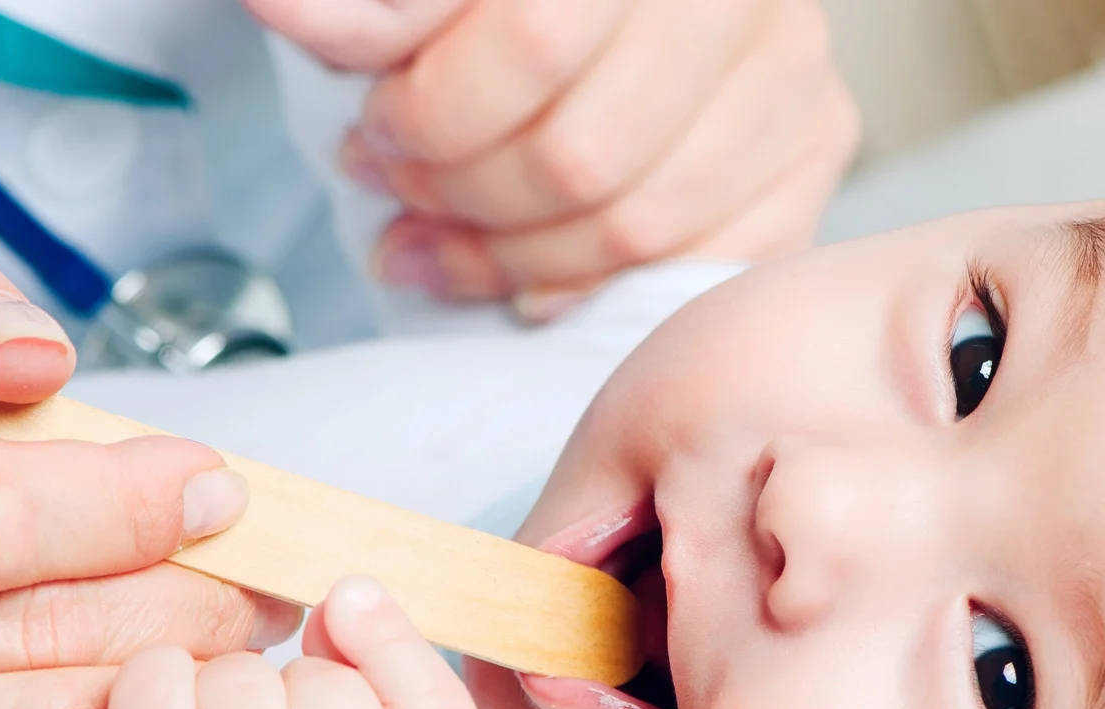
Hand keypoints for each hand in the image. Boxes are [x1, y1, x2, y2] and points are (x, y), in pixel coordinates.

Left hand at [79, 577, 483, 708]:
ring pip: (240, 676)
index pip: (432, 702)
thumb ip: (404, 674)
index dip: (388, 652)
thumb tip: (347, 594)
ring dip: (229, 684)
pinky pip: (155, 682)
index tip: (353, 646)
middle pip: (324, 684)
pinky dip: (160, 680)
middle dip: (300, 685)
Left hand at [250, 0, 859, 314]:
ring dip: (506, 256)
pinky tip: (522, 278)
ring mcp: (793, 70)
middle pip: (581, 155)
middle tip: (397, 187)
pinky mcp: (815, 146)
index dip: (431, 111)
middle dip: (460, 194)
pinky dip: (585, 285)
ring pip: (633, 226)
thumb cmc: (502, 1)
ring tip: (436, 237)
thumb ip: (377, 5)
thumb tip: (289, 13)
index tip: (367, 128)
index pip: (531, 40)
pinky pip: (693, 265)